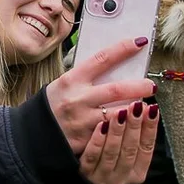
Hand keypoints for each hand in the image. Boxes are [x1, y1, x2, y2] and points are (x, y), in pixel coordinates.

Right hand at [45, 37, 157, 154]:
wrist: (32, 135)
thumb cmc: (51, 106)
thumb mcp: (63, 85)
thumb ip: (86, 78)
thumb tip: (115, 66)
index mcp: (71, 80)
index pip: (102, 59)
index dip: (123, 49)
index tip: (139, 42)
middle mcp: (78, 99)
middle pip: (117, 89)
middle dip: (139, 86)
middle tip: (151, 85)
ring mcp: (83, 122)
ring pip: (119, 114)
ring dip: (136, 110)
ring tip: (144, 107)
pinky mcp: (87, 141)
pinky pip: (112, 134)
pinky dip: (124, 129)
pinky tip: (132, 126)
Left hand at [78, 101, 158, 183]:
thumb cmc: (110, 161)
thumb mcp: (126, 153)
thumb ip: (135, 137)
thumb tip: (144, 108)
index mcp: (137, 173)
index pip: (146, 148)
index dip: (150, 128)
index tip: (152, 109)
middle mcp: (122, 178)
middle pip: (130, 149)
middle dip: (135, 126)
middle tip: (136, 105)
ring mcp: (103, 177)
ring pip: (112, 152)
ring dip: (117, 131)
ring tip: (120, 112)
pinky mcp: (85, 173)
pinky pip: (92, 156)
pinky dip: (98, 140)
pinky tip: (101, 125)